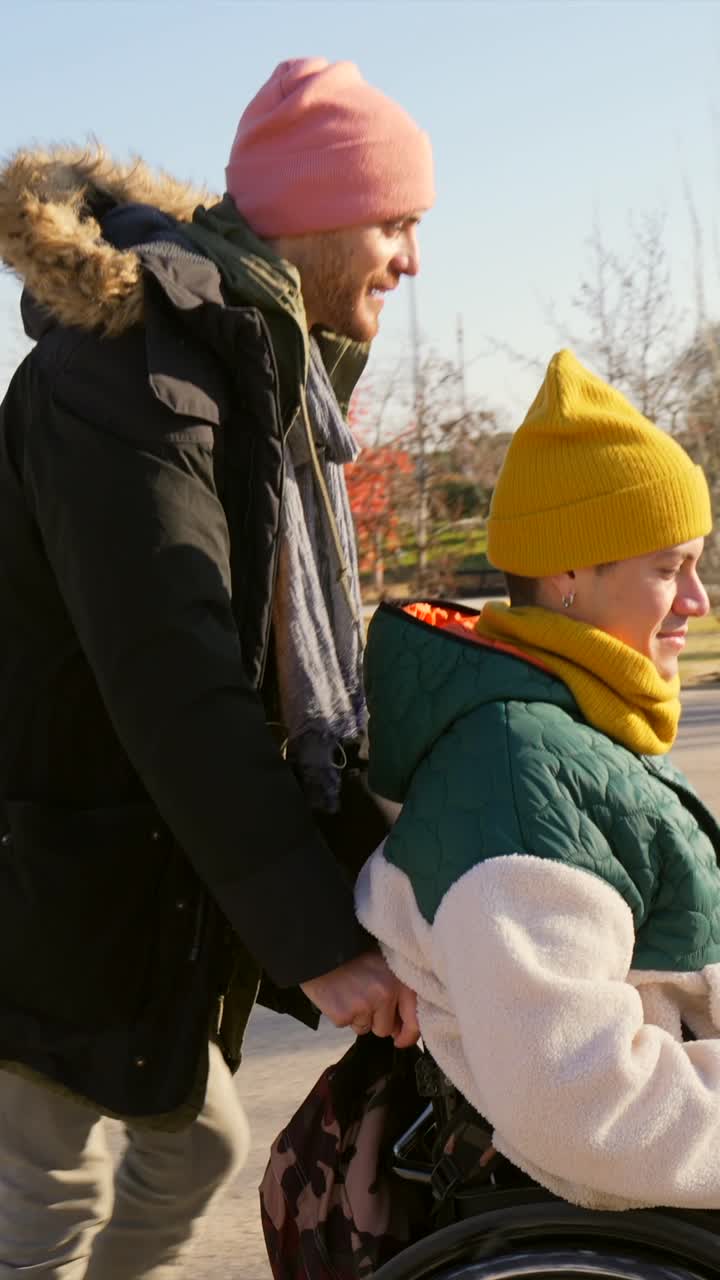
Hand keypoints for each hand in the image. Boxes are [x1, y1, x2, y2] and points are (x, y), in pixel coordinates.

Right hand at [300, 951, 419, 1047]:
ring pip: (365, 1028)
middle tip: (362, 998)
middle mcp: (386, 993)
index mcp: (400, 981)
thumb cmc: (353, 956)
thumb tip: (398, 1029)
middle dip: (375, 1021)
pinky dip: (342, 1015)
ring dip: (357, 1017)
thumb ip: (396, 991)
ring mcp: (365, 1005)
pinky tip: (337, 995)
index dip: (408, 1035)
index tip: (400, 1040)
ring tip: (348, 992)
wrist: (321, 948)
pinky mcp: (345, 1014)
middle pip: (386, 1028)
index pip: (414, 1020)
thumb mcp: (383, 965)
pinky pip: (346, 1025)